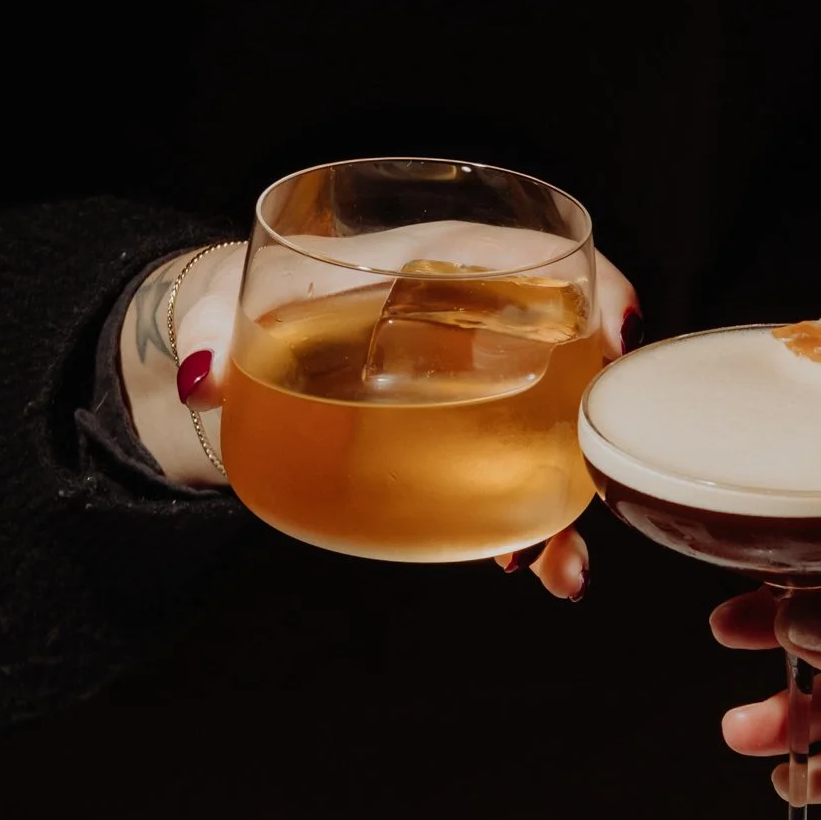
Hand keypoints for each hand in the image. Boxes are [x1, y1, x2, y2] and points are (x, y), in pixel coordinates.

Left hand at [127, 245, 640, 601]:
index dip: (585, 284)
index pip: (519, 253)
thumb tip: (202, 373)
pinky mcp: (460, 439)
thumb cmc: (244, 303)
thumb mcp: (217, 302)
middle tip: (604, 478)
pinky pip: (510, 476)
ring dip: (569, 500)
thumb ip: (204, 328)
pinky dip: (526, 524)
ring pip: (548, 430)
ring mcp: (475, 382)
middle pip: (560, 357)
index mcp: (422, 257)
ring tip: (563, 566)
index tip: (619, 329)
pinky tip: (523, 566)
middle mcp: (469, 317)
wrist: (237, 350)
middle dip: (596, 419)